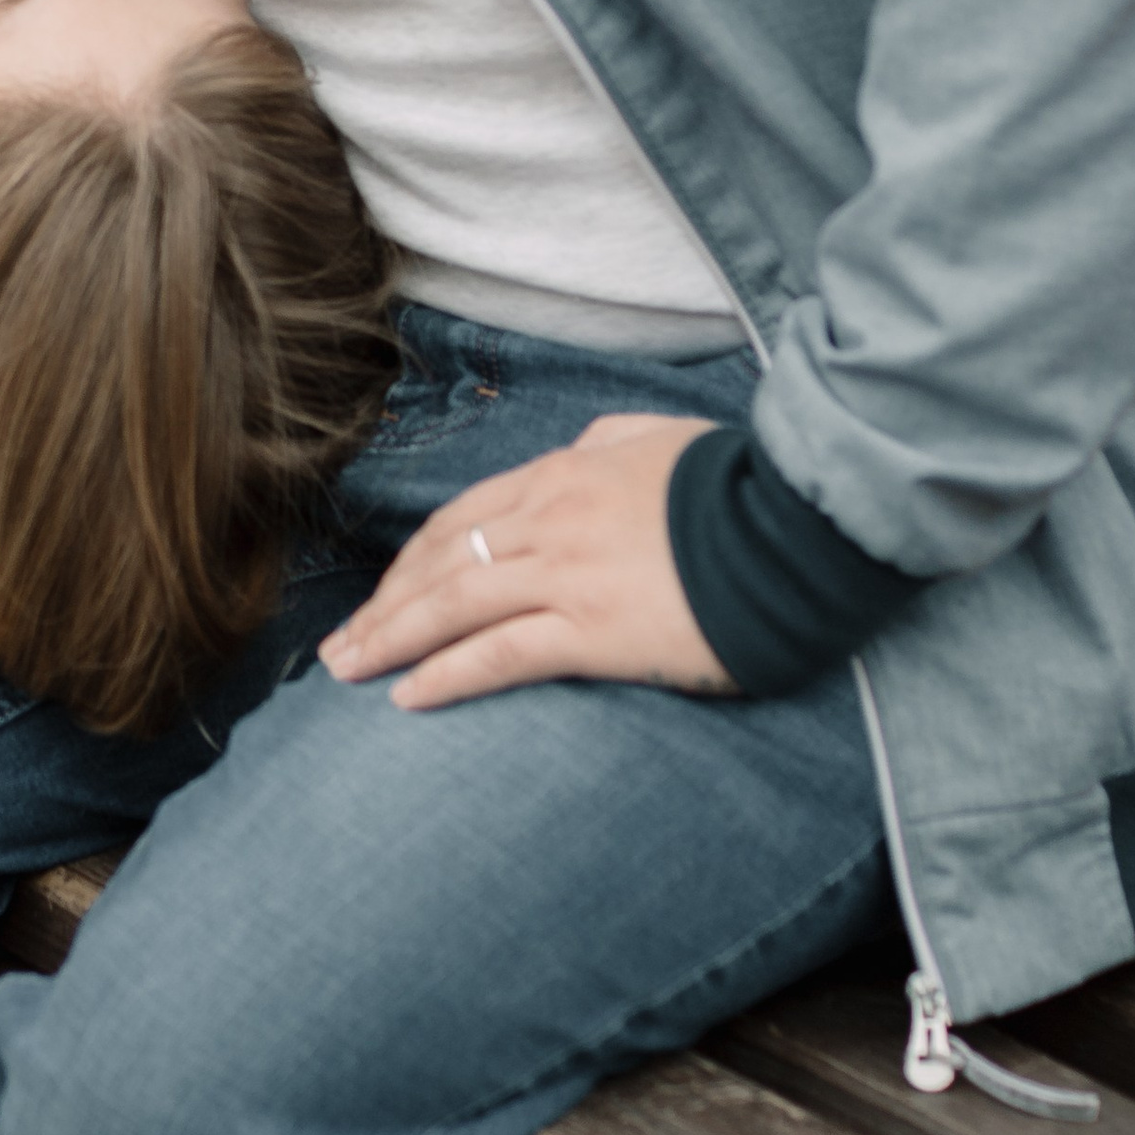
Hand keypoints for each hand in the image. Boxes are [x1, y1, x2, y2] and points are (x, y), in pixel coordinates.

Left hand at [318, 413, 730, 708]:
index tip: (386, 593)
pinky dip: (445, 673)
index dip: (413, 560)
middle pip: (441, 563)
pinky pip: (500, 654)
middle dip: (383, 605)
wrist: (793, 526)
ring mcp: (566, 574)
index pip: (463, 520)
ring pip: (453, 605)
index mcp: (563, 474)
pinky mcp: (593, 630)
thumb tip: (584, 446)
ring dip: (390, 639)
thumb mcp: (664, 438)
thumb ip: (613, 440)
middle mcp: (549, 520)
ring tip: (347, 671)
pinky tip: (407, 695)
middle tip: (341, 644)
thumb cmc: (738, 485)